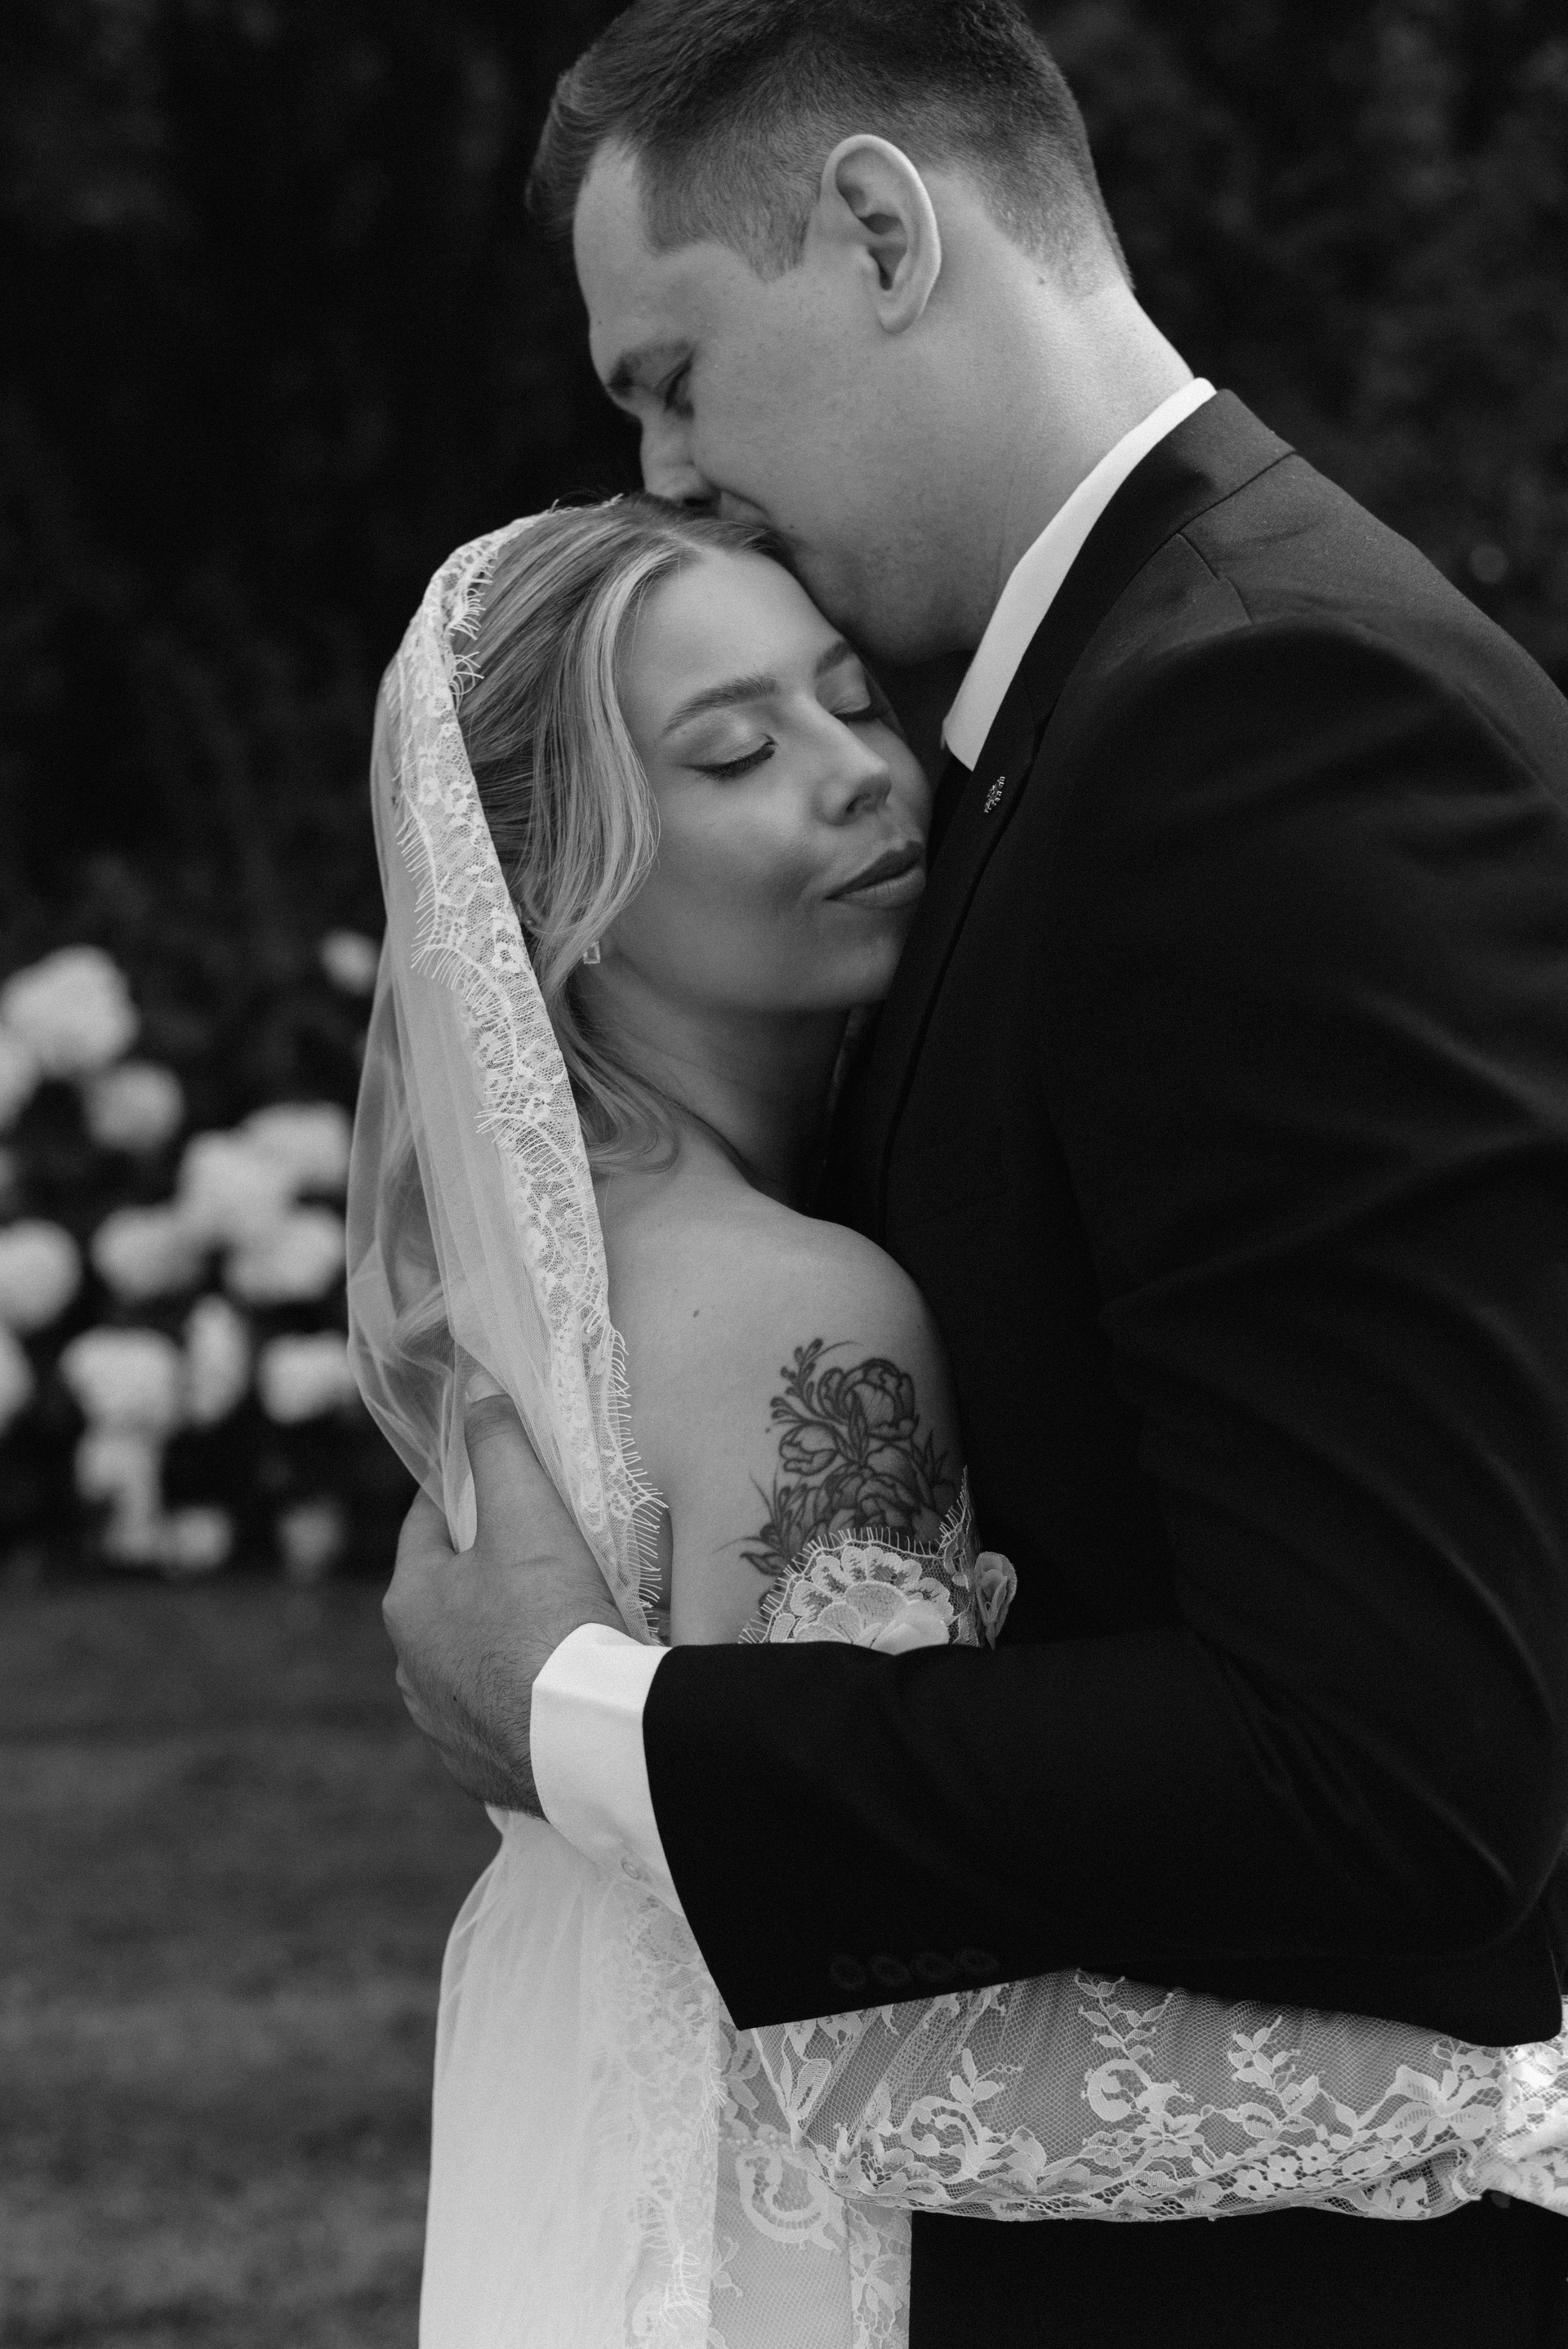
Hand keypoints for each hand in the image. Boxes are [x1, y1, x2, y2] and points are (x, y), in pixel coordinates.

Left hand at [382, 1395, 624, 1810]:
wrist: (584, 1740)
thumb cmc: (549, 1618)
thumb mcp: (528, 1515)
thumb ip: (499, 1444)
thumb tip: (475, 1382)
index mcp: (409, 1601)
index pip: (428, 1523)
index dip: (465, 1492)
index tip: (501, 1477)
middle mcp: (410, 1667)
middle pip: (449, 1593)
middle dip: (487, 1568)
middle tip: (545, 1545)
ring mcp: (442, 1724)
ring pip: (468, 1656)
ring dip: (500, 1636)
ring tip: (559, 1618)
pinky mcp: (479, 1767)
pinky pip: (496, 1712)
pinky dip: (519, 1692)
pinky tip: (559, 1683)